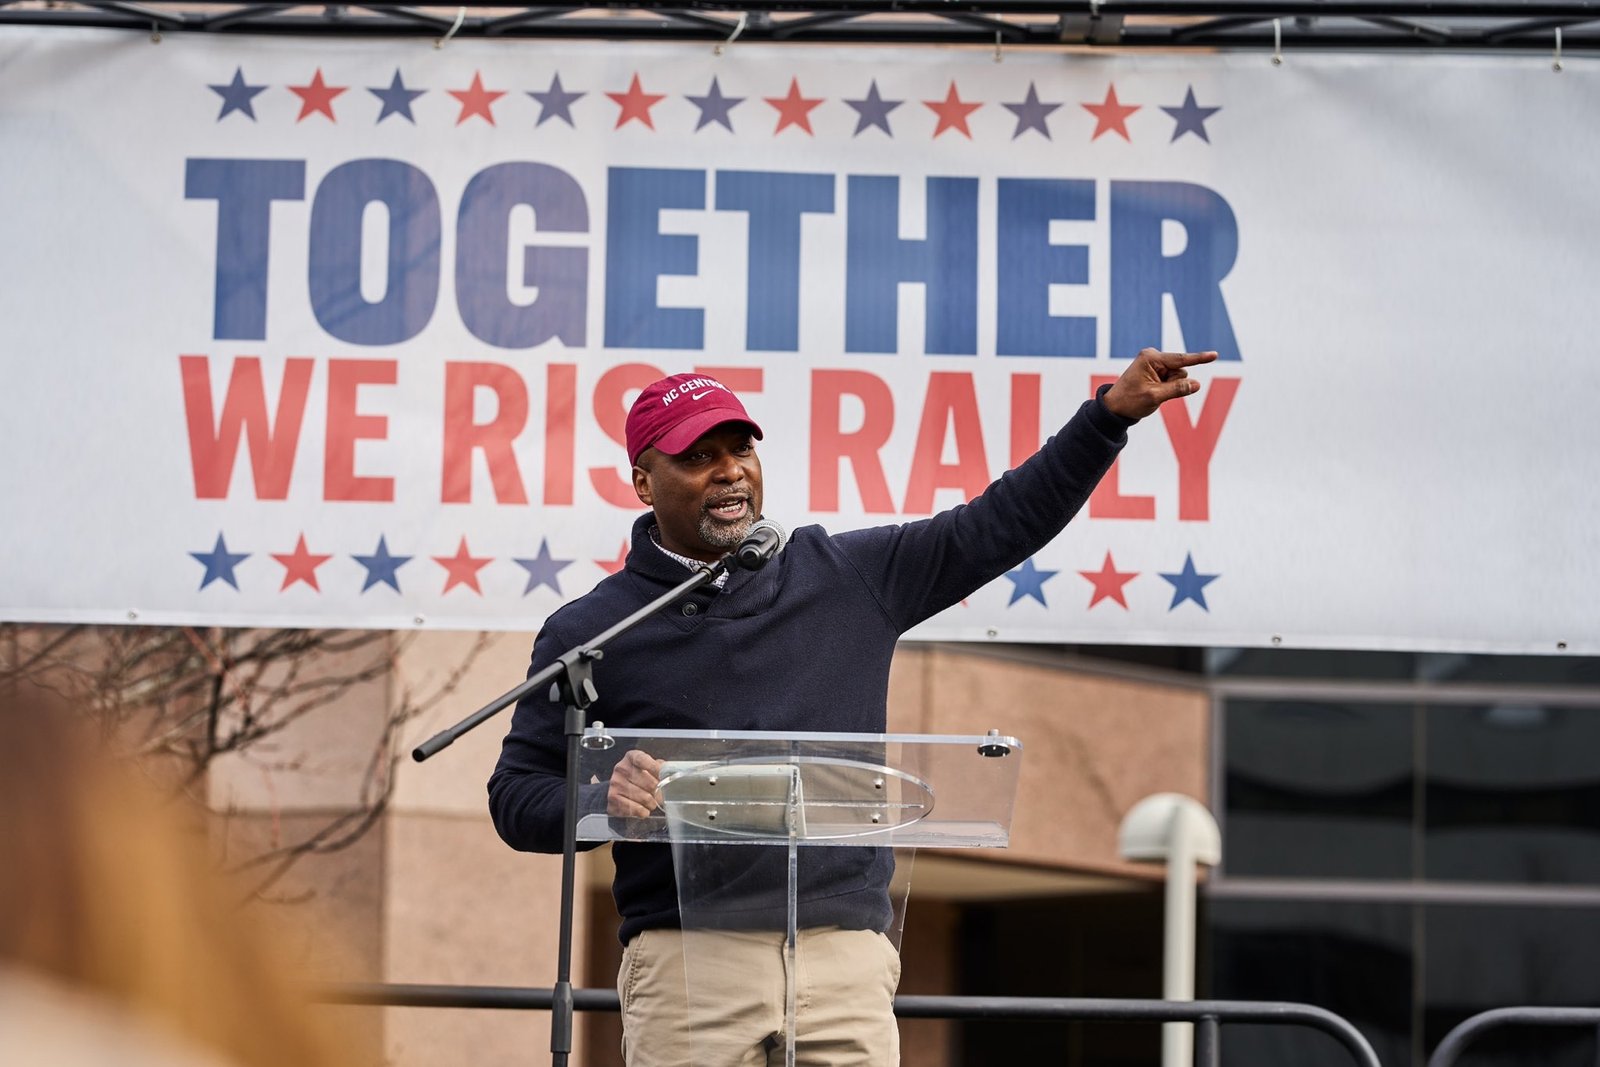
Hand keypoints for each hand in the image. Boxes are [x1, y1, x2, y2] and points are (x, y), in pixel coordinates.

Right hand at [607, 748, 664, 817]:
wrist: (616, 790)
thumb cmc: (636, 777)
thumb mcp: (646, 767)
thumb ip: (659, 766)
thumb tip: (671, 770)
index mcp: (631, 757)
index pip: (643, 760)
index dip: (656, 769)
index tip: (663, 777)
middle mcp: (621, 768)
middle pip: (649, 783)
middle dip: (659, 792)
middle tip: (661, 796)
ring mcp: (616, 784)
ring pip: (644, 798)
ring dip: (652, 803)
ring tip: (651, 803)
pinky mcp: (613, 798)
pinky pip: (635, 809)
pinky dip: (643, 812)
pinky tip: (644, 810)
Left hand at [1101, 348, 1218, 420]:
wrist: (1115, 407)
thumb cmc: (1130, 401)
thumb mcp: (1154, 397)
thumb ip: (1177, 390)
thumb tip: (1197, 384)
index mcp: (1151, 359)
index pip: (1180, 360)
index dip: (1199, 359)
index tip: (1215, 355)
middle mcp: (1154, 357)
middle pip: (1181, 371)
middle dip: (1174, 384)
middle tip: (1154, 393)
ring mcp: (1155, 364)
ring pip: (1178, 377)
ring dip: (1169, 388)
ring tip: (1151, 392)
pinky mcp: (1157, 371)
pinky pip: (1173, 380)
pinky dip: (1167, 388)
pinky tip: (1152, 391)